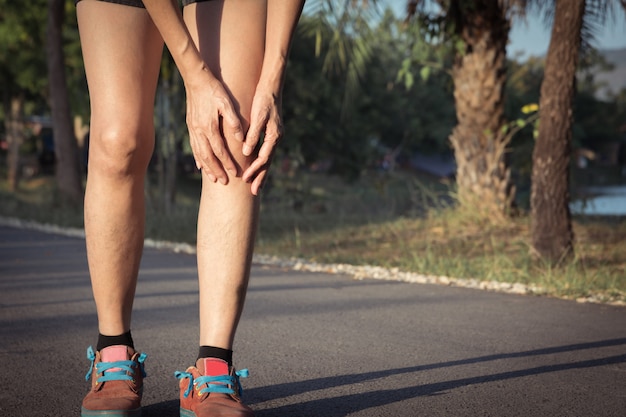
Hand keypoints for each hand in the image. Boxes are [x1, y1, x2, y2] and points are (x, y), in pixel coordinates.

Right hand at [185, 68, 243, 183]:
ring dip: (207, 167)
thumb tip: (240, 138)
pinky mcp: (191, 126)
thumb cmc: (214, 90)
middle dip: (216, 170)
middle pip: (208, 156)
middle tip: (224, 182)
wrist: (196, 79)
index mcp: (209, 126)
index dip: (228, 163)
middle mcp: (199, 131)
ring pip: (200, 153)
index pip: (220, 150)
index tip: (236, 173)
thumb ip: (234, 121)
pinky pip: (194, 146)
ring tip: (213, 178)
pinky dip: (198, 158)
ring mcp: (193, 129)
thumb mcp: (227, 103)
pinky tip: (201, 165)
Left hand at [242, 89, 282, 194]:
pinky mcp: (270, 134)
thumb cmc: (263, 100)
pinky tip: (256, 168)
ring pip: (267, 159)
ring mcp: (274, 137)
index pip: (264, 158)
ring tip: (255, 186)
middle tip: (254, 192)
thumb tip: (247, 153)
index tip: (245, 179)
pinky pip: (266, 152)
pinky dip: (261, 162)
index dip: (254, 169)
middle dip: (261, 178)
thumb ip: (253, 135)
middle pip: (268, 163)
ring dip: (261, 172)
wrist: (272, 87)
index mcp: (274, 136)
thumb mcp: (258, 116)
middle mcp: (276, 138)